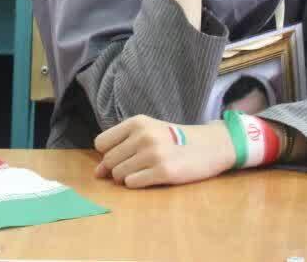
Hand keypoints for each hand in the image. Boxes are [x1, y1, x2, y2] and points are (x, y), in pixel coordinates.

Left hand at [94, 115, 235, 187]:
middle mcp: (143, 136)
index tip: (121, 156)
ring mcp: (153, 154)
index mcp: (137, 122)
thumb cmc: (173, 139)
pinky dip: (137, 184)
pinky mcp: (164, 172)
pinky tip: (151, 177)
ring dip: (127, 177)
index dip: (107, 153)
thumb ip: (120, 147)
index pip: (101, 143)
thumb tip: (97, 173)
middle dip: (117, 168)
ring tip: (145, 171)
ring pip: (118, 174)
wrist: (209, 145)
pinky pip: (133, 183)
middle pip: (108, 161)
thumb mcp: (147, 132)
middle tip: (137, 165)